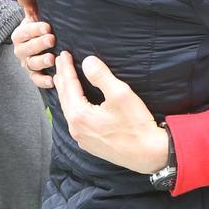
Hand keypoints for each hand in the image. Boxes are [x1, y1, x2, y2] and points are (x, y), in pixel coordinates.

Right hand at [11, 0, 55, 88]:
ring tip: (53, 58)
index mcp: (20, 34)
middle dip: (39, 44)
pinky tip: (53, 80)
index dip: (35, 29)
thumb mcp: (35, 13)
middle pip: (27, 49)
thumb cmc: (41, 25)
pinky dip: (43, 81)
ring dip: (42, 62)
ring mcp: (27, 64)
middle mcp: (21, 50)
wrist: (46, 43)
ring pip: (32, 65)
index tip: (48, 26)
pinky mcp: (35, 75)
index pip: (24, 32)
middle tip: (53, 39)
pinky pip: (36, 80)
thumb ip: (28, 1)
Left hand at [53, 51, 169, 174]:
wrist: (148, 154)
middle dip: (62, 78)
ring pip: (68, 111)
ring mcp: (82, 139)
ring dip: (65, 93)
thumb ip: (101, 76)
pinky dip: (72, 107)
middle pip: (64, 98)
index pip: (69, 85)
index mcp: (79, 115)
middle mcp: (76, 128)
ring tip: (63, 81)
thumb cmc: (136, 125)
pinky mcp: (90, 145)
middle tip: (60, 62)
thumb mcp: (120, 94)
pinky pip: (75, 122)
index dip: (67, 68)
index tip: (64, 54)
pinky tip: (75, 105)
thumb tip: (87, 61)